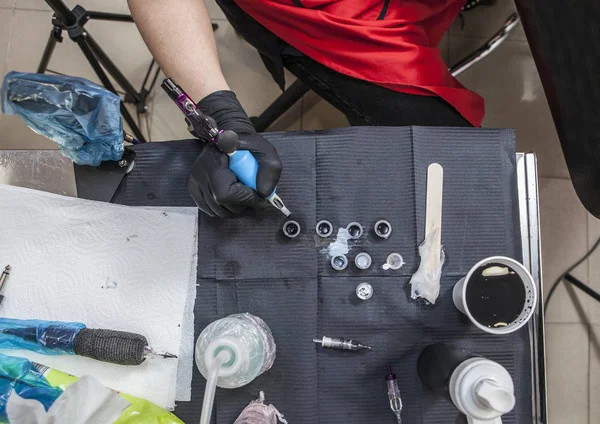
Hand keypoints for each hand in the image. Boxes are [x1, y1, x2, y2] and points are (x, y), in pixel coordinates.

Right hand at [187, 91, 281, 217]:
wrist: (228, 139)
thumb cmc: (247, 144)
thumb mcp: (265, 150)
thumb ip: (270, 169)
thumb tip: (264, 193)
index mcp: (214, 161)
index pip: (225, 193)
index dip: (246, 199)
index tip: (261, 197)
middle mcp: (199, 173)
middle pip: (221, 205)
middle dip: (242, 205)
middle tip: (253, 195)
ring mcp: (194, 182)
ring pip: (216, 211)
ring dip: (234, 208)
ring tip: (244, 195)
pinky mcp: (193, 189)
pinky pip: (210, 210)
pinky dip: (224, 208)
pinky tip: (233, 197)